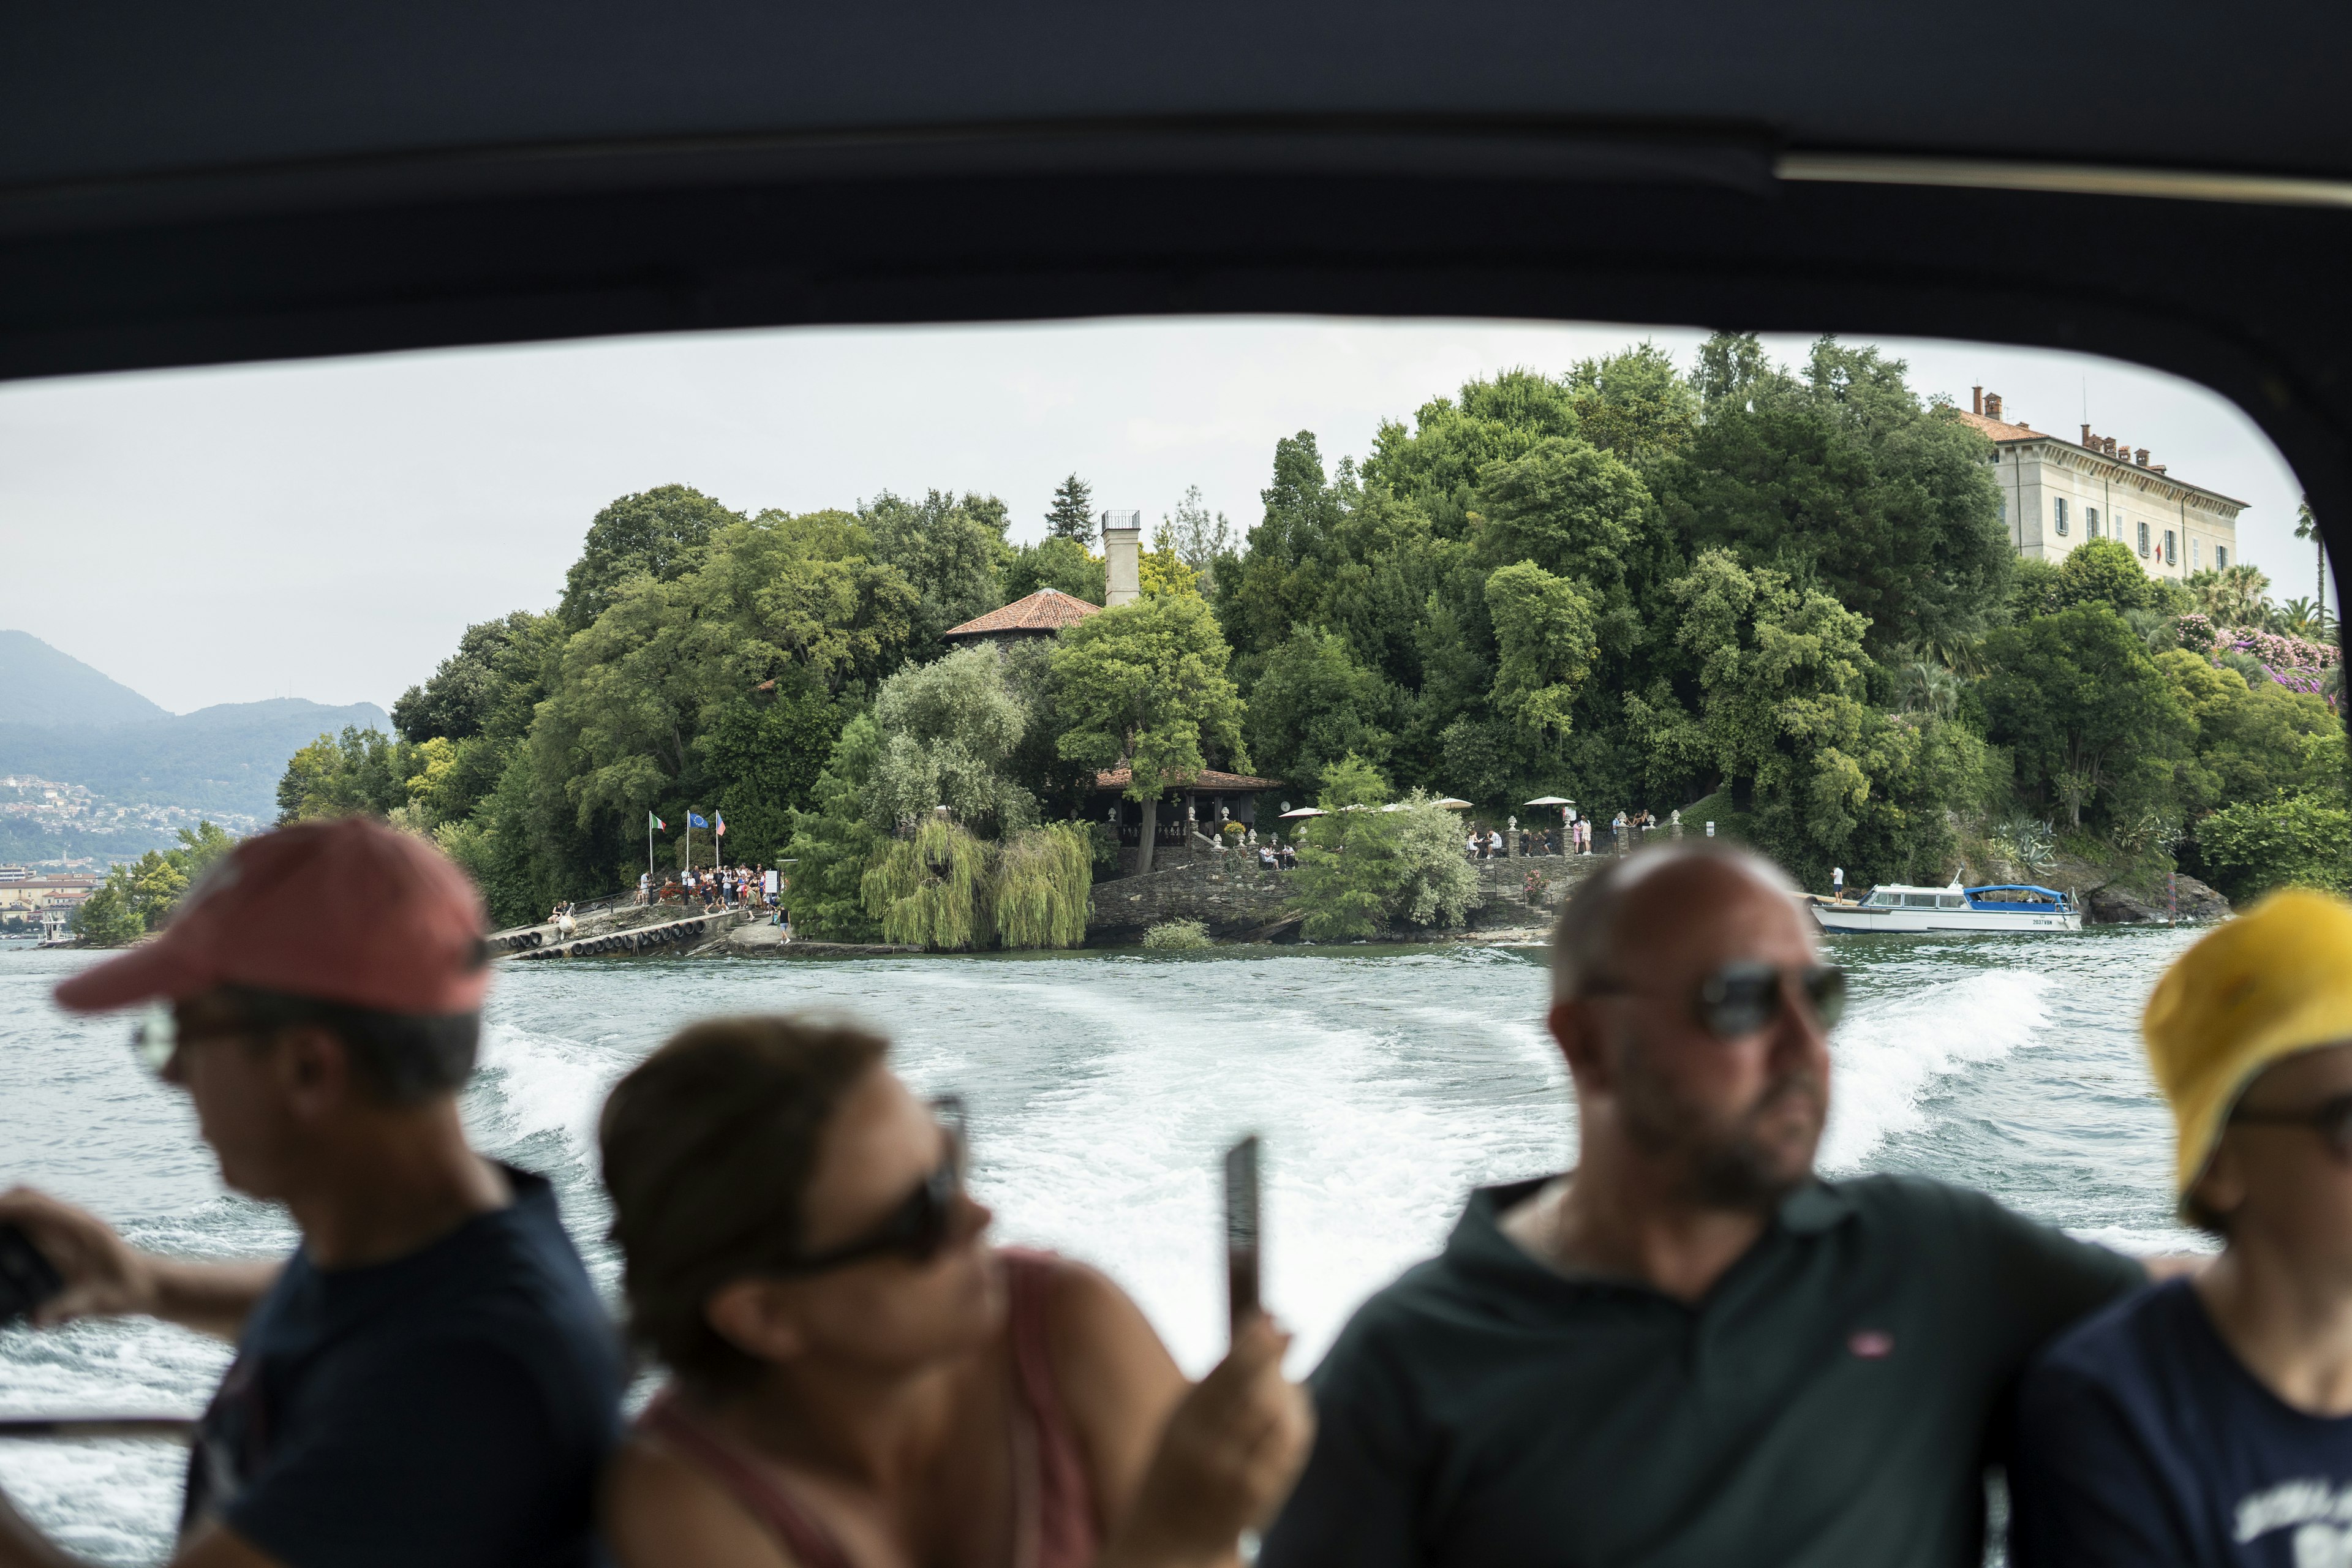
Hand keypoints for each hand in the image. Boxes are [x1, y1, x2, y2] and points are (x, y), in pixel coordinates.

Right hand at [0, 1187, 155, 1325]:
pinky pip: (36, 1214)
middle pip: (27, 1196)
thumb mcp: (99, 1302)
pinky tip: (7, 1239)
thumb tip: (33, 1319)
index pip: (34, 1206)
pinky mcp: (68, 1233)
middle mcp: (75, 1219)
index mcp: (82, 1228)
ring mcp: (72, 1223)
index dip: (3, 1208)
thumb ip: (67, 1308)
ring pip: (30, 1202)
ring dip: (7, 1212)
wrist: (152, 1284)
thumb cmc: (128, 1291)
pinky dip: (15, 1219)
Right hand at [1107, 1314, 1314, 1567]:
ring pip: (1279, 1420)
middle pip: (1257, 1396)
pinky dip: (1294, 1422)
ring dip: (1288, 1391)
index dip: (1252, 1346)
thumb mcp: (1179, 1423)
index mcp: (1181, 1426)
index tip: (1272, 1319)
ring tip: (1282, 1379)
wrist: (1167, 1540)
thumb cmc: (1176, 1467)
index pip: (1223, 1377)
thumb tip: (1262, 1327)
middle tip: (1289, 1332)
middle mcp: (1207, 1452)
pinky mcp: (1259, 1498)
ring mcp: (1235, 1478)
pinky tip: (1290, 1413)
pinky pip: (1288, 1450)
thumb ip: (1216, 1383)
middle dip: (1275, 1359)